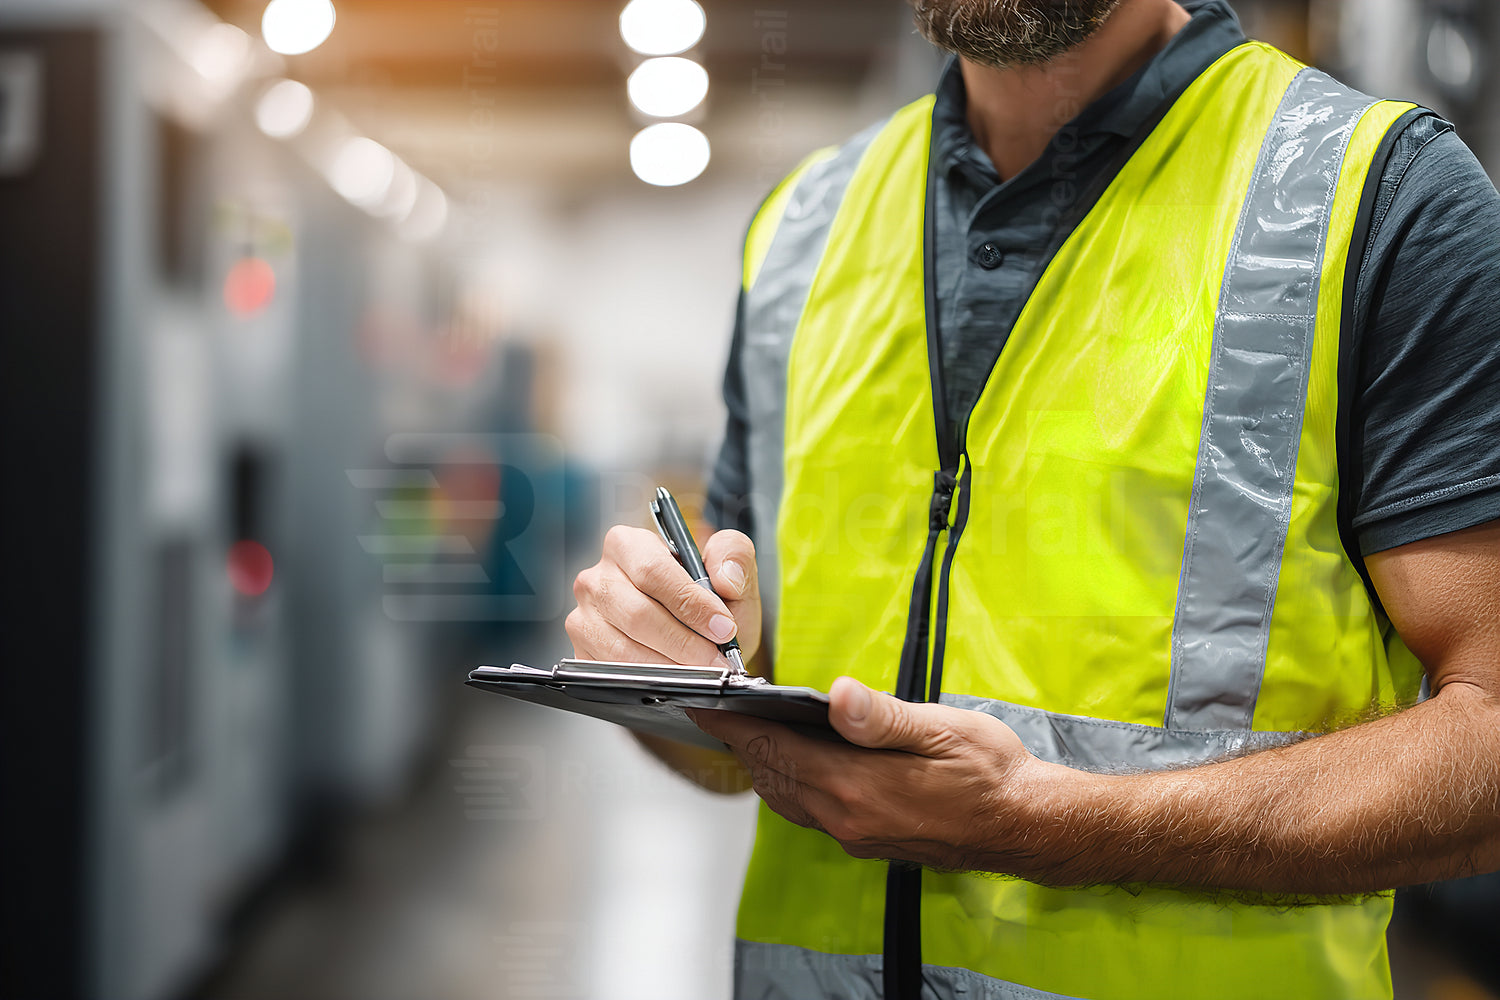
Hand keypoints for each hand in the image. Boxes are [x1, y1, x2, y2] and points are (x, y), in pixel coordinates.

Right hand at [567, 525, 760, 668]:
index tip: (722, 627)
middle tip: (715, 658)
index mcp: (628, 544)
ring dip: (667, 666)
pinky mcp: (581, 650)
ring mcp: (583, 616)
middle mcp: (597, 577)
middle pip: (637, 614)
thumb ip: (734, 555)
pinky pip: (610, 672)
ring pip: (622, 648)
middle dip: (683, 642)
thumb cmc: (707, 602)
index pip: (653, 571)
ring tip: (700, 672)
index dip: (690, 603)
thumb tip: (724, 578)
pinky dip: (645, 680)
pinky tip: (672, 680)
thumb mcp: (730, 570)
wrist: (694, 637)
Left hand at [690, 677, 1055, 872]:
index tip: (705, 705)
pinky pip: (811, 812)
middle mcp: (848, 818)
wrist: (1027, 823)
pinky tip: (798, 764)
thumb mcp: (941, 729)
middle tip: (720, 712)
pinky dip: (791, 784)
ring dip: (766, 767)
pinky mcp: (869, 841)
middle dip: (744, 743)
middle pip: (774, 777)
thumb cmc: (991, 772)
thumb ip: (882, 717)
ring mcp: (857, 834)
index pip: (777, 750)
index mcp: (858, 787)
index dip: (737, 724)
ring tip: (750, 733)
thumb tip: (839, 694)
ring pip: (789, 799)